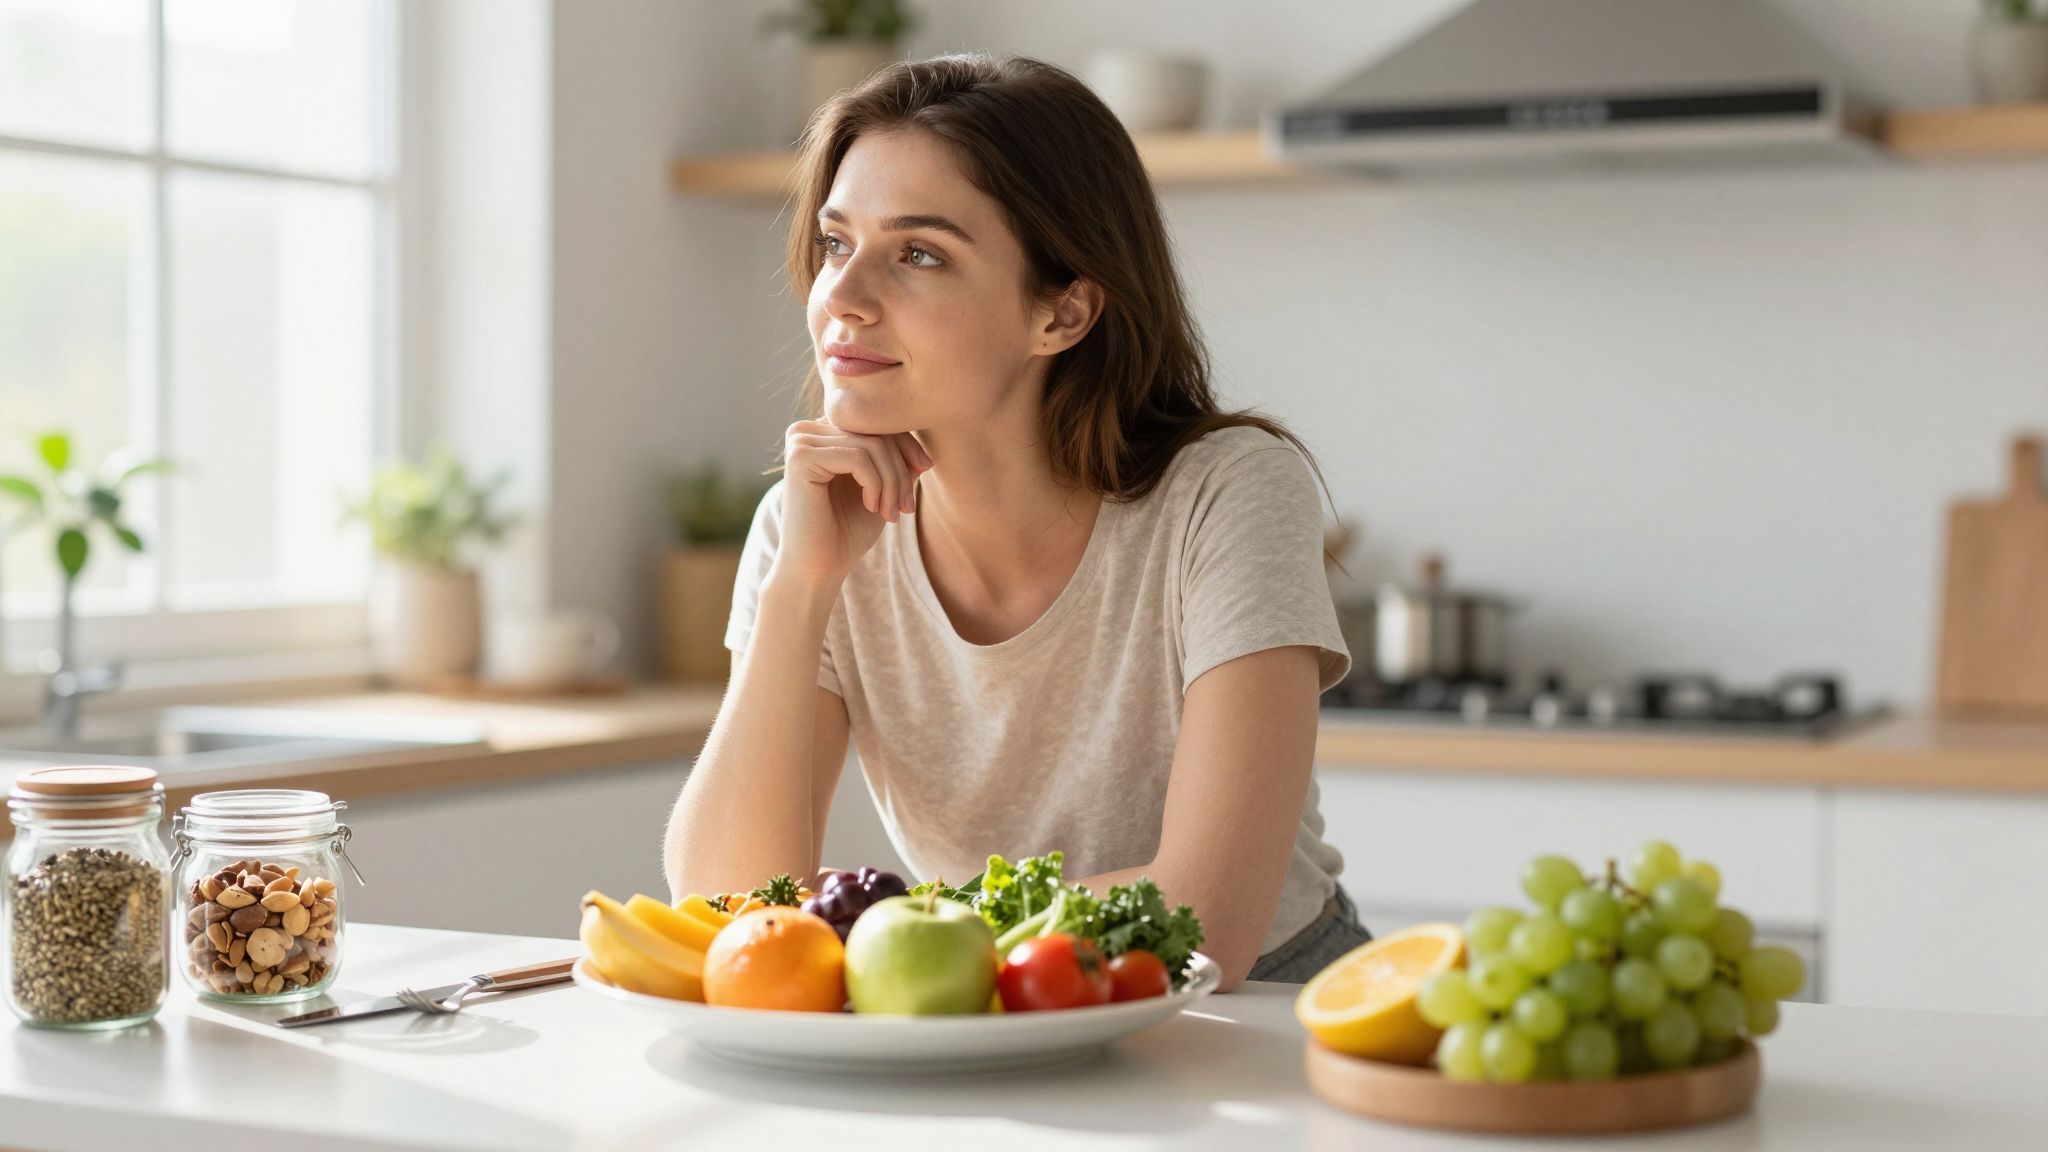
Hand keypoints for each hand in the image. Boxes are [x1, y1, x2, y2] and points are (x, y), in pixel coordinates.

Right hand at [772, 420, 930, 588]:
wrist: (817, 569)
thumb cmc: (847, 532)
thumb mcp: (883, 489)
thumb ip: (898, 461)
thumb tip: (923, 444)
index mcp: (823, 431)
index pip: (877, 421)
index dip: (907, 445)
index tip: (925, 471)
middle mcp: (807, 429)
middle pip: (876, 431)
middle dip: (901, 470)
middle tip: (906, 508)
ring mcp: (800, 441)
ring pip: (871, 445)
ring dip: (892, 482)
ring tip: (891, 513)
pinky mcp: (800, 457)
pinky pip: (858, 458)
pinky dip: (875, 485)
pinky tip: (872, 508)